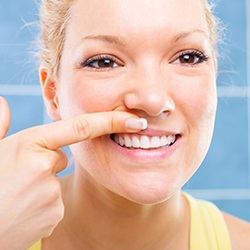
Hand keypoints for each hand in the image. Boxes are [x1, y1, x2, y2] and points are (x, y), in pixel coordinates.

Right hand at [0, 104, 146, 249]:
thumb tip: (4, 103)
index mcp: (30, 144)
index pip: (81, 127)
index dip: (111, 121)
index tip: (134, 120)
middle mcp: (45, 166)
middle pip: (61, 157)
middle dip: (46, 162)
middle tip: (17, 175)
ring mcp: (51, 193)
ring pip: (55, 180)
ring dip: (40, 184)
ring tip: (14, 194)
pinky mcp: (55, 214)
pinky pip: (55, 201)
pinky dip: (41, 202)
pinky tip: (22, 209)